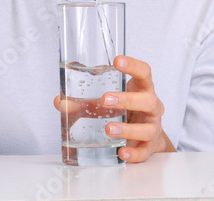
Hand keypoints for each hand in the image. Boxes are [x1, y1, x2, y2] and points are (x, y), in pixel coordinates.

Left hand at [55, 55, 175, 162]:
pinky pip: (145, 152)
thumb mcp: (107, 103)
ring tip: (109, 128)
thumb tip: (60, 102)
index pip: (144, 72)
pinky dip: (134, 153)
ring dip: (128, 129)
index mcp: (142, 89)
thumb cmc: (127, 112)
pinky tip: (121, 152)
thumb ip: (84, 102)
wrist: (146, 137)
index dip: (133, 65)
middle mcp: (151, 106)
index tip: (117, 60)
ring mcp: (153, 127)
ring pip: (148, 128)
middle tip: (105, 99)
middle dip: (127, 100)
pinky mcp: (149, 147)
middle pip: (148, 100)